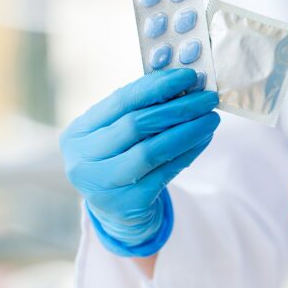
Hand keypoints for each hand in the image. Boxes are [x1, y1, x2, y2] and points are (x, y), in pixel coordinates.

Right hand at [60, 69, 219, 255]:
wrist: (114, 212)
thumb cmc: (117, 159)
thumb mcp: (114, 134)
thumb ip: (138, 110)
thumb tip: (183, 84)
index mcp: (77, 133)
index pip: (119, 101)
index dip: (155, 86)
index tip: (187, 76)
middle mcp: (83, 160)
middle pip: (136, 125)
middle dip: (177, 107)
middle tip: (207, 97)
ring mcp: (103, 185)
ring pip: (153, 150)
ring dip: (188, 130)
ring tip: (211, 118)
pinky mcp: (128, 204)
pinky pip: (165, 173)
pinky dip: (188, 153)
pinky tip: (203, 139)